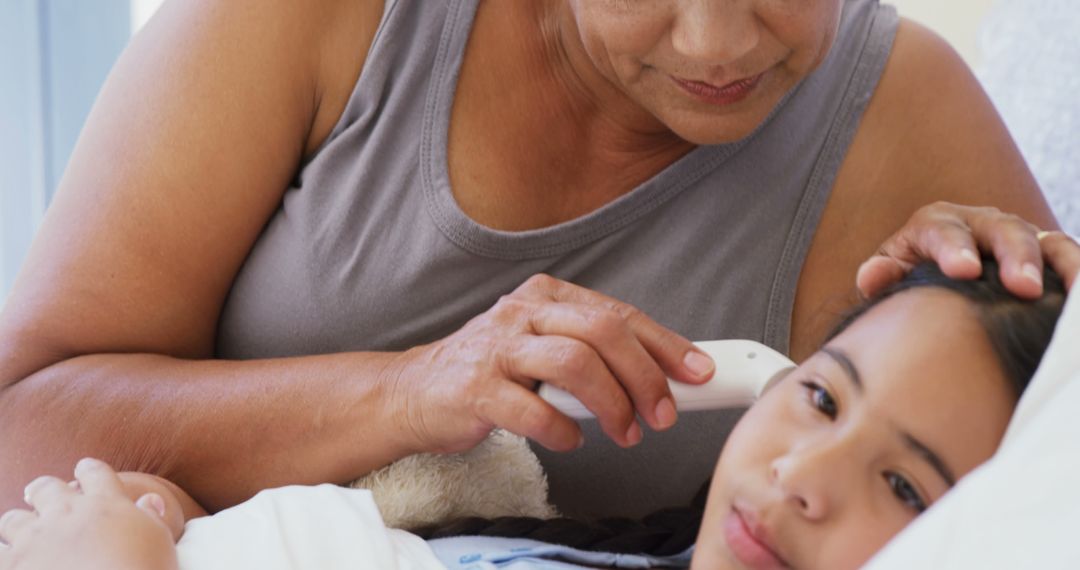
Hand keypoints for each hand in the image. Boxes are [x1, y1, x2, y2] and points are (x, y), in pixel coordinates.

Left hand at [0, 458, 178, 569]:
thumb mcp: (160, 541)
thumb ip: (151, 516)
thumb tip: (150, 499)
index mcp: (105, 503)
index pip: (93, 472)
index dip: (88, 470)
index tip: (85, 470)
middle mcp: (67, 513)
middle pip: (47, 488)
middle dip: (45, 490)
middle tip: (40, 494)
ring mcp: (36, 539)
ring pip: (14, 519)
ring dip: (20, 523)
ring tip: (24, 531)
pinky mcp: (14, 566)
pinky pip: (1, 554)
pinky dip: (8, 556)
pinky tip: (17, 562)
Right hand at [386, 274, 715, 453]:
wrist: (414, 393)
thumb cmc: (490, 372)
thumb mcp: (541, 346)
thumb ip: (591, 352)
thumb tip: (661, 377)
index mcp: (546, 296)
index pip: (618, 313)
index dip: (664, 344)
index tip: (697, 372)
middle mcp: (522, 314)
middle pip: (602, 331)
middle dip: (644, 376)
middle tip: (663, 415)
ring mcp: (496, 349)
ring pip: (573, 364)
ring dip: (611, 405)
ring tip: (624, 433)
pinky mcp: (474, 389)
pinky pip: (533, 411)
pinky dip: (563, 431)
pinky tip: (570, 439)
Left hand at [856, 202, 1078, 297]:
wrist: (940, 278)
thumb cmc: (912, 276)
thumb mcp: (893, 274)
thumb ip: (883, 275)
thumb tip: (872, 276)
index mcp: (936, 224)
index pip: (943, 230)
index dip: (954, 248)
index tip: (963, 271)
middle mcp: (982, 223)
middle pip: (1003, 231)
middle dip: (1015, 256)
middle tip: (1022, 288)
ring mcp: (1019, 236)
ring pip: (1047, 242)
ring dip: (1060, 265)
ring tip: (1070, 294)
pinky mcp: (1047, 254)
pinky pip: (1068, 258)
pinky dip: (1079, 273)